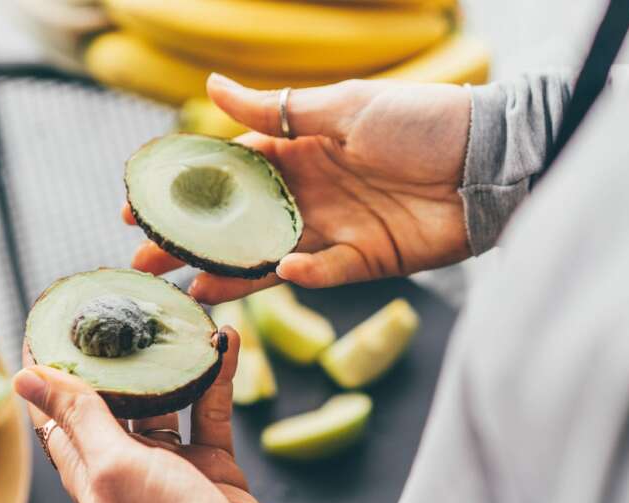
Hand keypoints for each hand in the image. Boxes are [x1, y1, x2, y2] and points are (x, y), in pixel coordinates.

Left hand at [13, 327, 284, 502]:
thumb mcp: (111, 465)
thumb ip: (77, 417)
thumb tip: (23, 377)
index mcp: (88, 471)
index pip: (55, 413)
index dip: (47, 373)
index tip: (46, 325)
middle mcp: (125, 465)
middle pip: (111, 401)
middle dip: (112, 358)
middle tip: (116, 308)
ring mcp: (170, 465)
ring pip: (164, 400)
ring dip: (168, 363)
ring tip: (171, 319)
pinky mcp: (211, 465)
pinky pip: (211, 411)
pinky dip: (217, 377)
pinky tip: (225, 342)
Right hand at [128, 74, 472, 303]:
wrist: (492, 159)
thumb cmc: (420, 120)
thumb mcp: (342, 106)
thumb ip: (274, 110)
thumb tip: (211, 87)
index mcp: (295, 150)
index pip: (224, 174)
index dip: (181, 191)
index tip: (136, 207)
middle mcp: (305, 194)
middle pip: (234, 224)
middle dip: (188, 244)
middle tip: (143, 264)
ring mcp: (332, 230)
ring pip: (267, 258)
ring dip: (228, 273)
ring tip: (188, 290)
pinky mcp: (364, 261)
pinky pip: (324, 272)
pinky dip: (305, 274)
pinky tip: (283, 269)